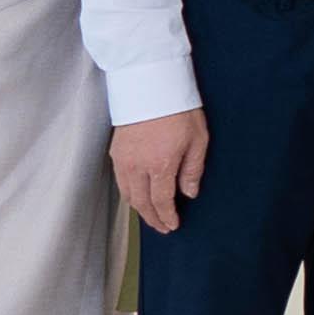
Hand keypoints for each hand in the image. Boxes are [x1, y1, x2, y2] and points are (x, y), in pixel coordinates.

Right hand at [112, 107, 211, 233]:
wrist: (151, 86)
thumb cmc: (179, 110)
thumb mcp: (198, 139)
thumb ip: (192, 170)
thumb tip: (189, 194)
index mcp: (160, 165)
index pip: (161, 200)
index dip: (166, 216)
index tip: (172, 226)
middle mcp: (137, 166)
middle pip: (141, 202)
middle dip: (152, 218)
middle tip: (162, 227)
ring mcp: (123, 160)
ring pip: (127, 194)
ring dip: (138, 208)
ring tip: (151, 216)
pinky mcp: (115, 152)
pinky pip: (120, 181)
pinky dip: (128, 194)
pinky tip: (137, 196)